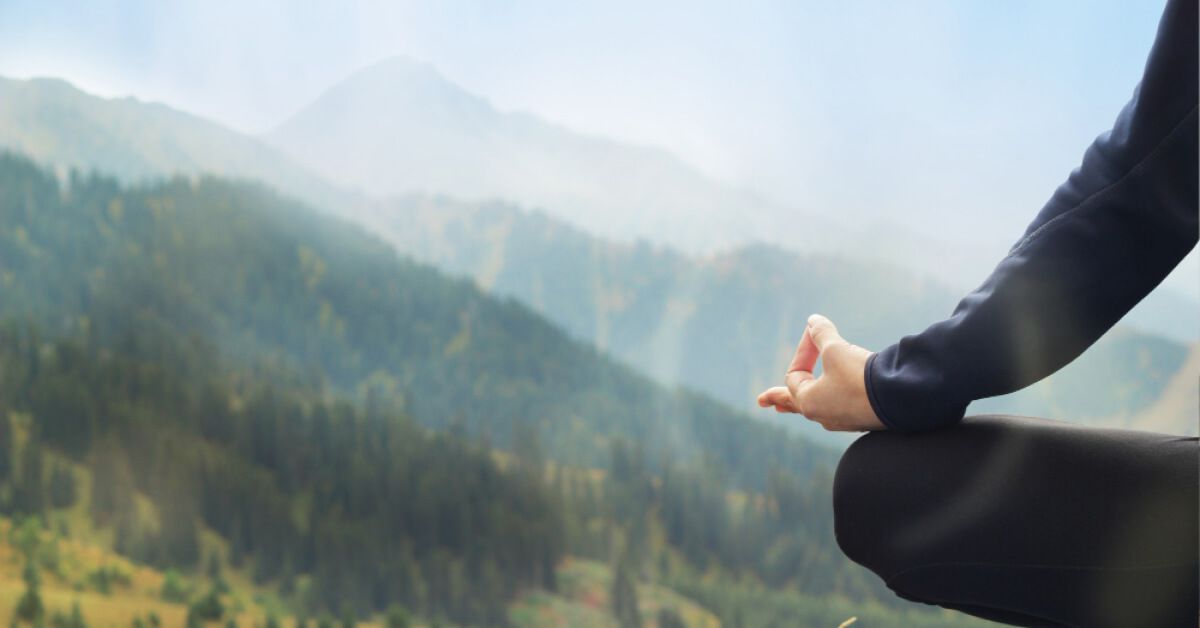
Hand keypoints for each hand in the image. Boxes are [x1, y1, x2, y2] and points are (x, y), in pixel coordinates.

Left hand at [757, 314, 886, 431]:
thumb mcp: (837, 349)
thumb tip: (812, 320)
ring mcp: (842, 420)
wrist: (899, 398)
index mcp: (809, 401)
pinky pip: (836, 411)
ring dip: (803, 401)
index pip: (794, 374)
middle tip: (763, 401)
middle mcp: (822, 415)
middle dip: (780, 398)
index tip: (814, 332)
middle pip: (796, 402)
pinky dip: (827, 404)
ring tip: (789, 406)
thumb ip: (821, 334)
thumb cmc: (861, 376)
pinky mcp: (861, 419)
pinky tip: (828, 406)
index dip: (803, 350)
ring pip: (816, 408)